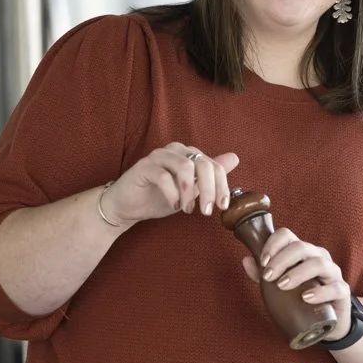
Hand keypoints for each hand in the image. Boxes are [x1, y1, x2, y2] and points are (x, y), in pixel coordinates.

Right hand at [100, 143, 238, 226]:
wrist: (127, 206)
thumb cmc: (159, 198)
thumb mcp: (190, 191)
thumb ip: (208, 176)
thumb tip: (234, 158)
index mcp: (189, 155)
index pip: (214, 166)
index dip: (222, 186)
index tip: (222, 207)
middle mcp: (176, 151)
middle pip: (203, 164)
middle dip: (209, 190)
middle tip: (206, 211)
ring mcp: (159, 156)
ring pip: (185, 167)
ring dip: (189, 192)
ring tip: (187, 210)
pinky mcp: (144, 166)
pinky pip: (164, 176)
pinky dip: (172, 194)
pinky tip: (173, 205)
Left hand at [242, 227, 351, 339]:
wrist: (328, 319)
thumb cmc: (302, 296)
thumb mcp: (280, 285)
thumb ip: (263, 273)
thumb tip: (246, 260)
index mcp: (303, 252)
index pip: (287, 236)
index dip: (273, 244)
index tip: (262, 261)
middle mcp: (319, 257)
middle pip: (301, 247)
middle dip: (282, 260)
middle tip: (268, 277)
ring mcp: (333, 273)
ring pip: (319, 263)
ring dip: (298, 273)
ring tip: (282, 285)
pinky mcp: (342, 291)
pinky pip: (335, 288)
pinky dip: (320, 292)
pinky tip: (306, 298)